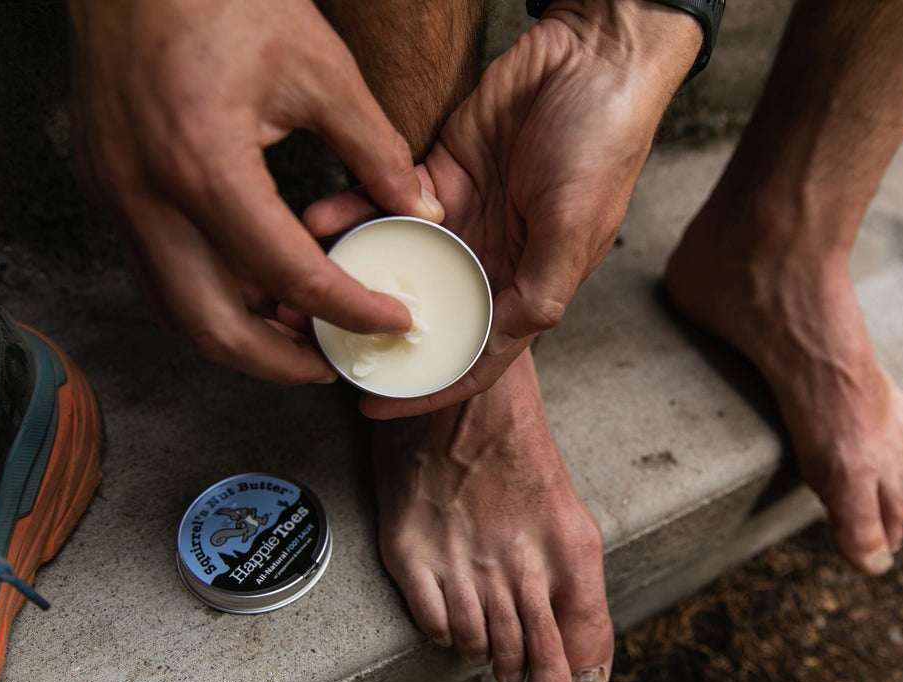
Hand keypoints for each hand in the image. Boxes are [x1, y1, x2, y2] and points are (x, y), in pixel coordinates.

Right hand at [67, 0, 443, 383]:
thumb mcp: (319, 66)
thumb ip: (375, 149)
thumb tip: (420, 208)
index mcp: (203, 163)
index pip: (287, 273)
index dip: (348, 308)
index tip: (389, 320)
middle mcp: (146, 193)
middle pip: (210, 325)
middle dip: (278, 361)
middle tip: (332, 361)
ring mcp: (116, 194)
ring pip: (174, 308)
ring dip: (239, 334)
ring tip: (300, 331)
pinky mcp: (108, 185)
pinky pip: (158, 269)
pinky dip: (209, 293)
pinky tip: (257, 285)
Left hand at [306, 0, 699, 415]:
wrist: (592, 57)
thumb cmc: (603, 143)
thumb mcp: (577, 229)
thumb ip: (540, 292)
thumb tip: (501, 343)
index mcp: (528, 285)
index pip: (475, 355)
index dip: (428, 386)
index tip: (375, 401)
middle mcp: (490, 259)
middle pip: (423, 310)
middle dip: (370, 328)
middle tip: (315, 337)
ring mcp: (461, 217)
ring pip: (396, 258)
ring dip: (352, 269)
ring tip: (299, 279)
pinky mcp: (438, 171)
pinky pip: (385, 201)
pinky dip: (354, 210)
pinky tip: (320, 218)